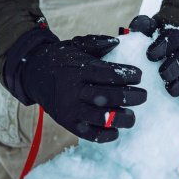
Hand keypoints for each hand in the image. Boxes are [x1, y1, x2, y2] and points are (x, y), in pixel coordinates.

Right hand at [11, 28, 146, 142]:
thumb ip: (96, 43)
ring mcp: (70, 108)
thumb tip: (117, 42)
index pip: (108, 73)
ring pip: (101, 118)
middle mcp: (74, 89)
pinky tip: (116, 130)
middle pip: (107, 96)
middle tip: (143, 96)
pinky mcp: (68, 123)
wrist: (34, 74)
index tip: (139, 75)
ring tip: (132, 116)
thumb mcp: (76, 45)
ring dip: (122, 119)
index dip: (127, 75)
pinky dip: (106, 135)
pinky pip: (89, 134)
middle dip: (131, 97)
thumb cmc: (62, 59)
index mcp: (78, 68)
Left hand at [127, 15, 178, 106]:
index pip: (173, 39)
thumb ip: (143, 25)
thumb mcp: (152, 29)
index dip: (162, 47)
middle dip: (174, 66)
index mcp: (177, 37)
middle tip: (162, 74)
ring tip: (170, 89)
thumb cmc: (160, 40)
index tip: (149, 55)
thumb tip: (135, 26)